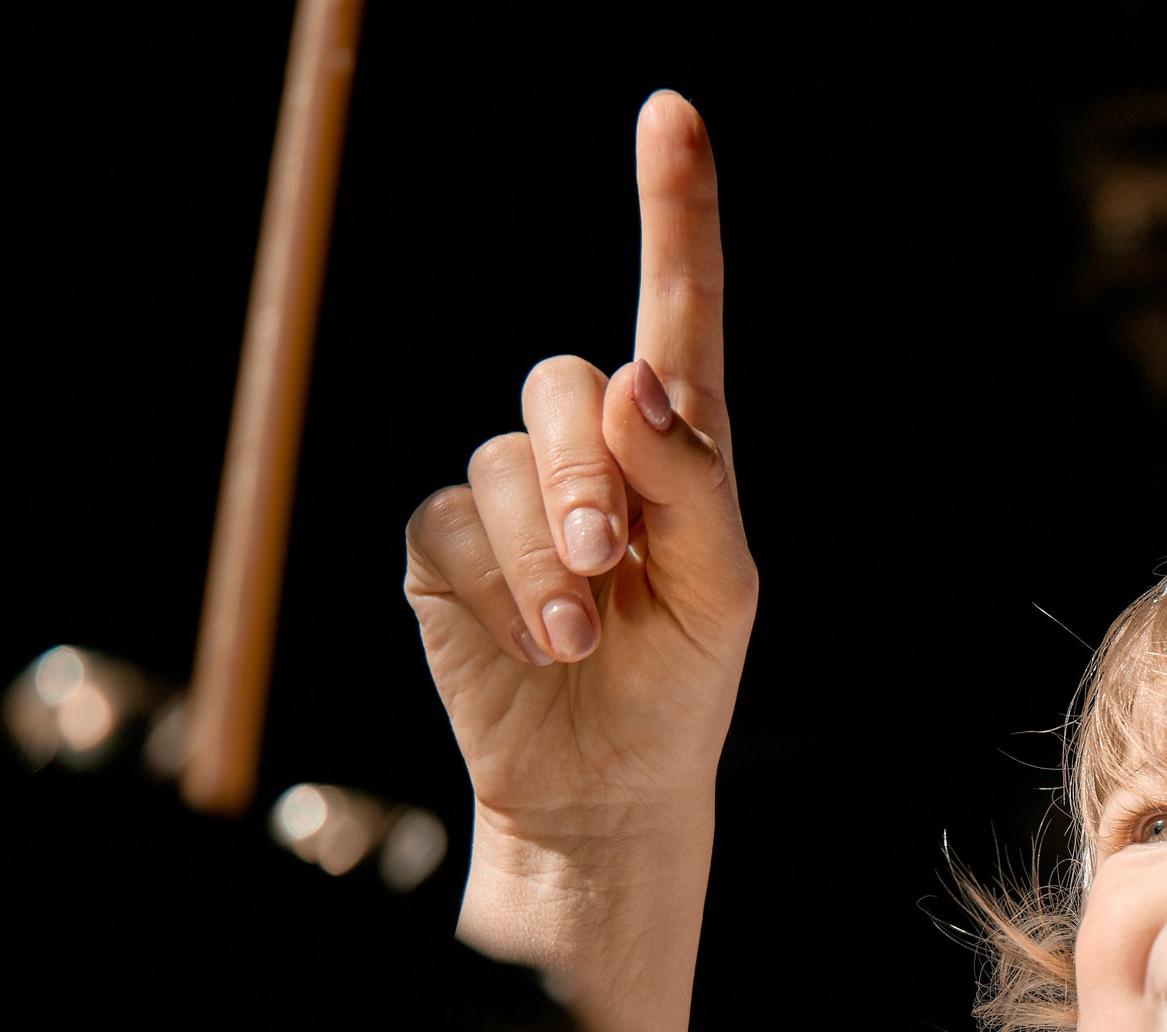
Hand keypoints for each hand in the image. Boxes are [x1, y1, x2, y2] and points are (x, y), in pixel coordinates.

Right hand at [402, 92, 752, 1031]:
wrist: (605, 781)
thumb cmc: (683, 681)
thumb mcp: (721, 590)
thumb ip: (692, 482)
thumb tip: (634, 376)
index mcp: (679, 445)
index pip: (677, 310)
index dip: (675, 212)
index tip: (673, 115)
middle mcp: (589, 446)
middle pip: (565, 382)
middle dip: (589, 475)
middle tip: (615, 560)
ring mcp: (508, 489)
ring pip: (504, 460)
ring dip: (546, 551)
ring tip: (579, 632)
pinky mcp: (445, 541)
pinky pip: (451, 525)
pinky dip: (500, 589)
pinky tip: (534, 641)